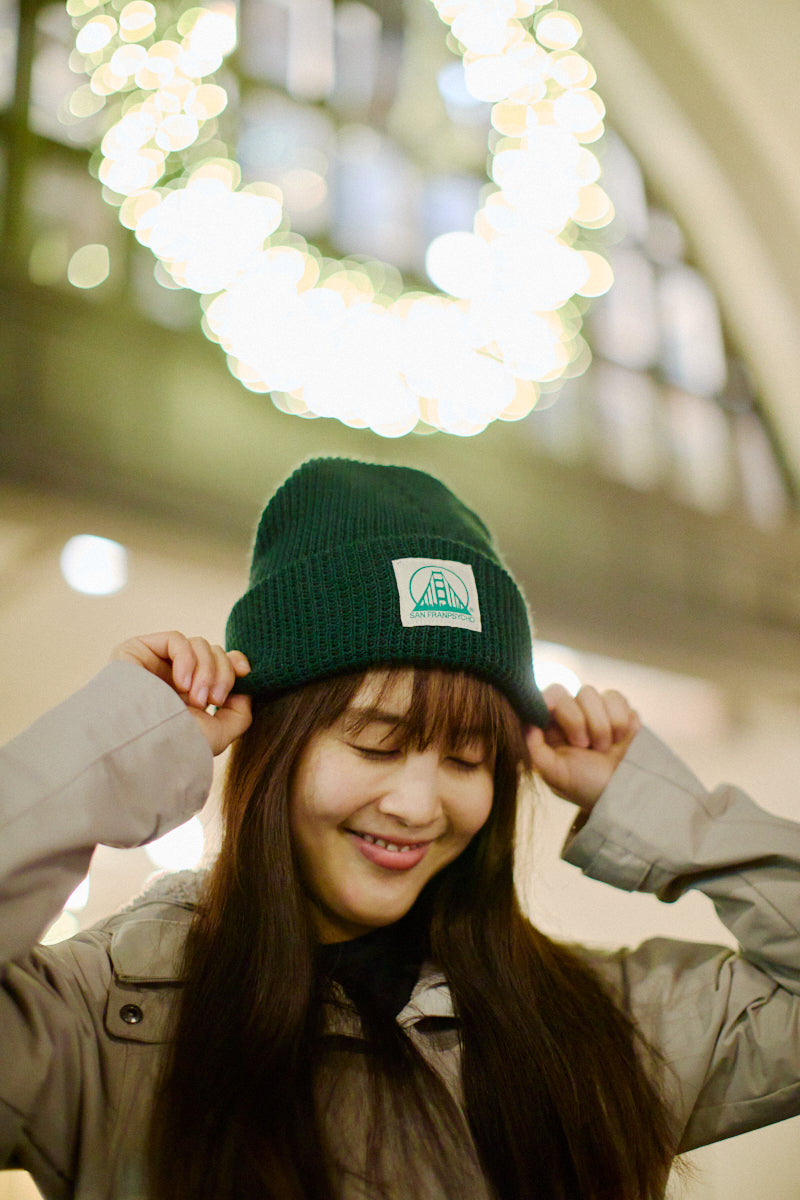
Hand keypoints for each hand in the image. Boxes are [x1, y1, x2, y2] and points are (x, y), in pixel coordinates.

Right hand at [110, 631, 251, 755]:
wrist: (144, 746)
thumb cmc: (177, 745)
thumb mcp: (219, 733)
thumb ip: (239, 712)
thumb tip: (244, 688)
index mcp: (187, 694)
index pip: (216, 662)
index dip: (233, 661)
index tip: (245, 671)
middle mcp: (170, 677)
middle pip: (213, 652)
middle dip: (222, 674)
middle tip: (213, 701)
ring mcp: (153, 663)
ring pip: (199, 644)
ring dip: (206, 670)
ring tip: (197, 700)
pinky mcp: (137, 650)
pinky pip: (176, 639)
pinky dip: (187, 659)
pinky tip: (181, 684)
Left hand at [526, 684, 640, 811]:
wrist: (627, 794)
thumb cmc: (587, 787)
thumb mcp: (556, 775)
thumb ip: (536, 750)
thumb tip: (528, 723)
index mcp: (551, 728)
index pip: (543, 698)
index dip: (547, 702)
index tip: (551, 712)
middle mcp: (571, 713)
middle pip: (562, 692)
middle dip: (576, 719)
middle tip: (584, 745)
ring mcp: (595, 709)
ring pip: (590, 693)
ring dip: (600, 725)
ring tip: (604, 748)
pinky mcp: (620, 709)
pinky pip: (616, 697)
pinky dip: (619, 720)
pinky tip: (620, 739)